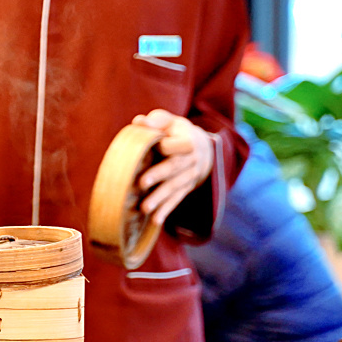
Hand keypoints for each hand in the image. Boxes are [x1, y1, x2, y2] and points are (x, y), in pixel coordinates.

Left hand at [132, 109, 213, 224]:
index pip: (179, 144)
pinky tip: (155, 221)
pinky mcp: (186, 189)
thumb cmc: (176, 132)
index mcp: (188, 141)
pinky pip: (176, 200)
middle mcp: (191, 160)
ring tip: (144, 208)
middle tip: (142, 183)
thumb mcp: (171, 121)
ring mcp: (190, 177)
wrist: (202, 149)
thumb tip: (138, 122)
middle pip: (174, 168)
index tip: (158, 147)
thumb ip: (157, 120)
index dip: (167, 146)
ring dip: (160, 198)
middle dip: (159, 176)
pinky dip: (166, 210)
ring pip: (175, 188)